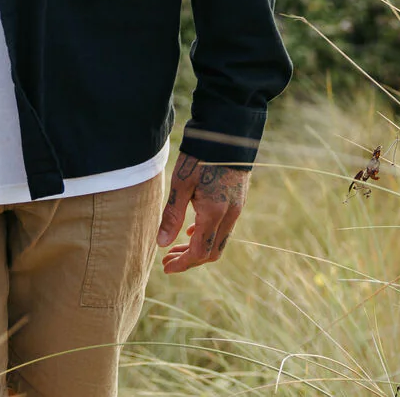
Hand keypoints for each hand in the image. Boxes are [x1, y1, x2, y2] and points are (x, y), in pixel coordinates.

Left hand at [156, 152, 248, 272]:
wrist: (227, 132)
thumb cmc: (200, 155)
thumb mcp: (181, 183)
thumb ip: (172, 214)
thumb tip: (162, 244)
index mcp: (214, 213)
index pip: (199, 252)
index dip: (183, 263)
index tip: (166, 268)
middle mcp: (229, 215)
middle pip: (211, 252)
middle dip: (189, 260)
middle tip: (167, 261)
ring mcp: (236, 208)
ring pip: (218, 241)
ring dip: (198, 248)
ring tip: (175, 247)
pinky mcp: (237, 200)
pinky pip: (223, 227)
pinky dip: (207, 234)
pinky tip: (192, 229)